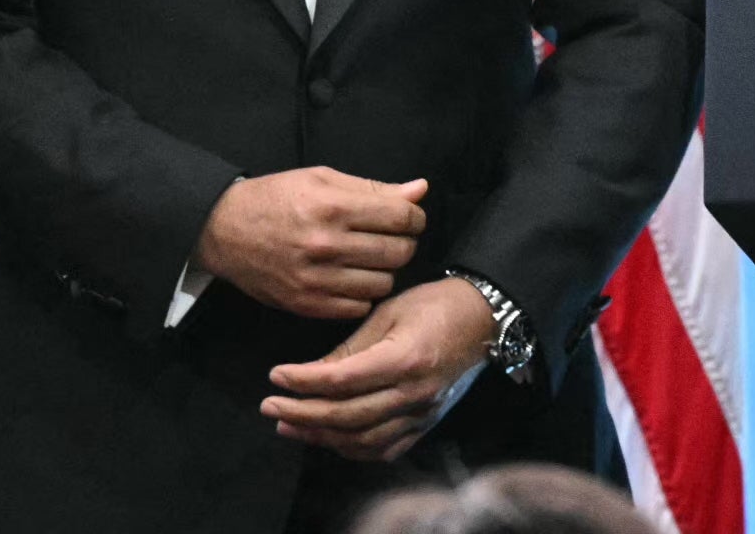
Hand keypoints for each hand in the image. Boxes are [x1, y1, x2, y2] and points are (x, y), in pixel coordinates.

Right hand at [193, 168, 428, 319]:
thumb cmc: (276, 198)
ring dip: (384, 271)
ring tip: (370, 259)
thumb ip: (375, 188)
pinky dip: (362, 294)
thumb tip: (420, 190)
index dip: (415, 218)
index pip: (402, 218)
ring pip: (382, 283)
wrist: (222, 230)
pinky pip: (356, 307)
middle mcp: (326, 245)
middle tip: (391, 239)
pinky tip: (352, 278)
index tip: (409, 219)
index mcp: (333, 208)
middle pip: (398, 253)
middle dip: (404, 244)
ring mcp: (314, 278)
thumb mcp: (323, 179)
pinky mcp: (304, 303)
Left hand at [260, 277, 495, 461]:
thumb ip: (350, 348)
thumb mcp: (389, 313)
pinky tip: (330, 438)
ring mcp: (422, 412)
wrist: (484, 316)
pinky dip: (352, 449)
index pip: (341, 380)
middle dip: (300, 414)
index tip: (276, 376)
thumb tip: (311, 374)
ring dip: (319, 436)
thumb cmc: (436, 304)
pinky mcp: (426, 422)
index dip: (303, 381)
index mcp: (405, 359)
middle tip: (269, 407)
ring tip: (289, 425)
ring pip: (361, 440)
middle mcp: (414, 392)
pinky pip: (384, 449)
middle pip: (346, 416)